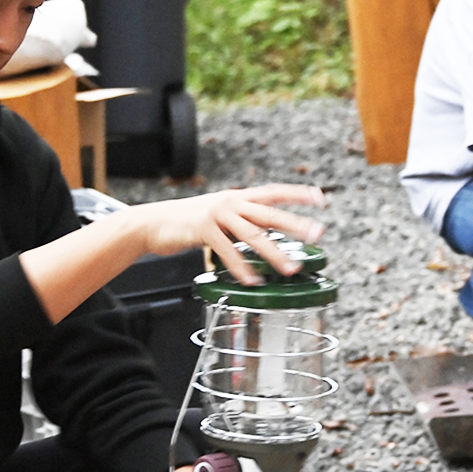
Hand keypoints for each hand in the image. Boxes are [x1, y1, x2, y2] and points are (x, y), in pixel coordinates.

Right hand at [134, 184, 326, 284]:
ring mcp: (217, 215)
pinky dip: (242, 268)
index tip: (320, 197)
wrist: (153, 222)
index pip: (273, 191)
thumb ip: (243, 220)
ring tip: (292, 268)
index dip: (297, 193)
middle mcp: (231, 202)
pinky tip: (254, 280)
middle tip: (318, 233)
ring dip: (275, 254)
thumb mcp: (220, 214)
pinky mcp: (203, 230)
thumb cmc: (189, 222)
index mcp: (238, 197)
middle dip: (296, 223)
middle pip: (270, 212)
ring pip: (253, 235)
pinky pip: (228, 252)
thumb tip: (268, 232)